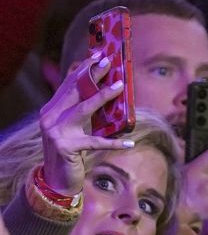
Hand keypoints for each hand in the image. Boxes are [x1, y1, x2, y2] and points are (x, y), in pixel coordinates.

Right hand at [38, 52, 133, 194]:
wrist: (57, 180)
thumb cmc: (71, 152)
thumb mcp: (76, 129)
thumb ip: (85, 112)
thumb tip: (110, 93)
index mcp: (51, 110)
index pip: (69, 84)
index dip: (84, 68)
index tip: (99, 54)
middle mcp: (50, 118)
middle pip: (75, 92)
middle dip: (92, 75)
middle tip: (109, 62)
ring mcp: (56, 133)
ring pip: (83, 110)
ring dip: (102, 97)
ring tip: (119, 86)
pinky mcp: (67, 148)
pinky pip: (95, 143)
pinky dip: (113, 143)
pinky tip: (130, 143)